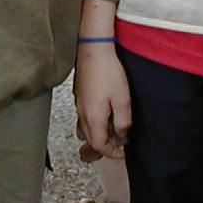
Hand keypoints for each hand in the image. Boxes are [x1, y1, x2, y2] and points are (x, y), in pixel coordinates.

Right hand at [74, 43, 130, 159]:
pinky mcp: (79, 94)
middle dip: (105, 145)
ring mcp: (78, 104)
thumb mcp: (123, 100)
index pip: (99, 145)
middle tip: (120, 143)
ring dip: (98, 133)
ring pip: (85, 128)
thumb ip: (122, 121)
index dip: (112, 153)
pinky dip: (94, 121)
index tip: (123, 153)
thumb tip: (121, 134)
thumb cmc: (109, 72)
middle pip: (90, 139)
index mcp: (93, 118)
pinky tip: (105, 111)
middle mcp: (82, 113)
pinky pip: (84, 116)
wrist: (93, 49)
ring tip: (112, 127)